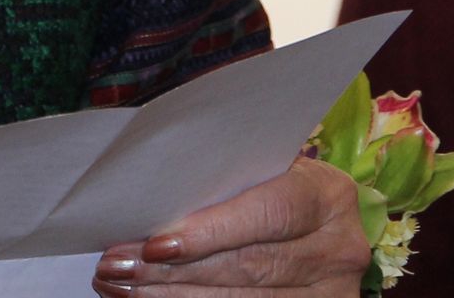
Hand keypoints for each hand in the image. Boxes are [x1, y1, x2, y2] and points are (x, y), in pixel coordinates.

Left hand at [91, 156, 370, 294]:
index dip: (211, 232)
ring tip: (120, 286)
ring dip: (171, 296)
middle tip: (115, 265)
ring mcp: (330, 293)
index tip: (155, 243)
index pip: (269, 212)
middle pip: (248, 266)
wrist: (319, 229)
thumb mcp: (267, 169)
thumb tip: (149, 195)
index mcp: (327, 196)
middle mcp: (338, 249)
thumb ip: (225, 177)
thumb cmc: (276, 182)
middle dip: (173, 270)